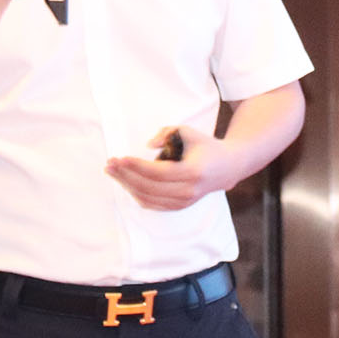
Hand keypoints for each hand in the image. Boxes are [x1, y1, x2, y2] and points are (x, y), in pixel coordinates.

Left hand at [105, 126, 228, 210]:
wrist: (228, 167)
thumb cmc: (205, 146)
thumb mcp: (188, 132)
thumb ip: (167, 133)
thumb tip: (149, 145)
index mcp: (193, 172)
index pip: (157, 173)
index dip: (136, 166)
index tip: (119, 158)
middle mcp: (189, 191)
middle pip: (148, 187)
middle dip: (125, 175)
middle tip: (110, 164)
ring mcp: (185, 201)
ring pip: (148, 198)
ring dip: (126, 185)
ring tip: (113, 171)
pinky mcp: (180, 206)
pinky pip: (152, 204)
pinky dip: (136, 194)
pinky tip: (125, 181)